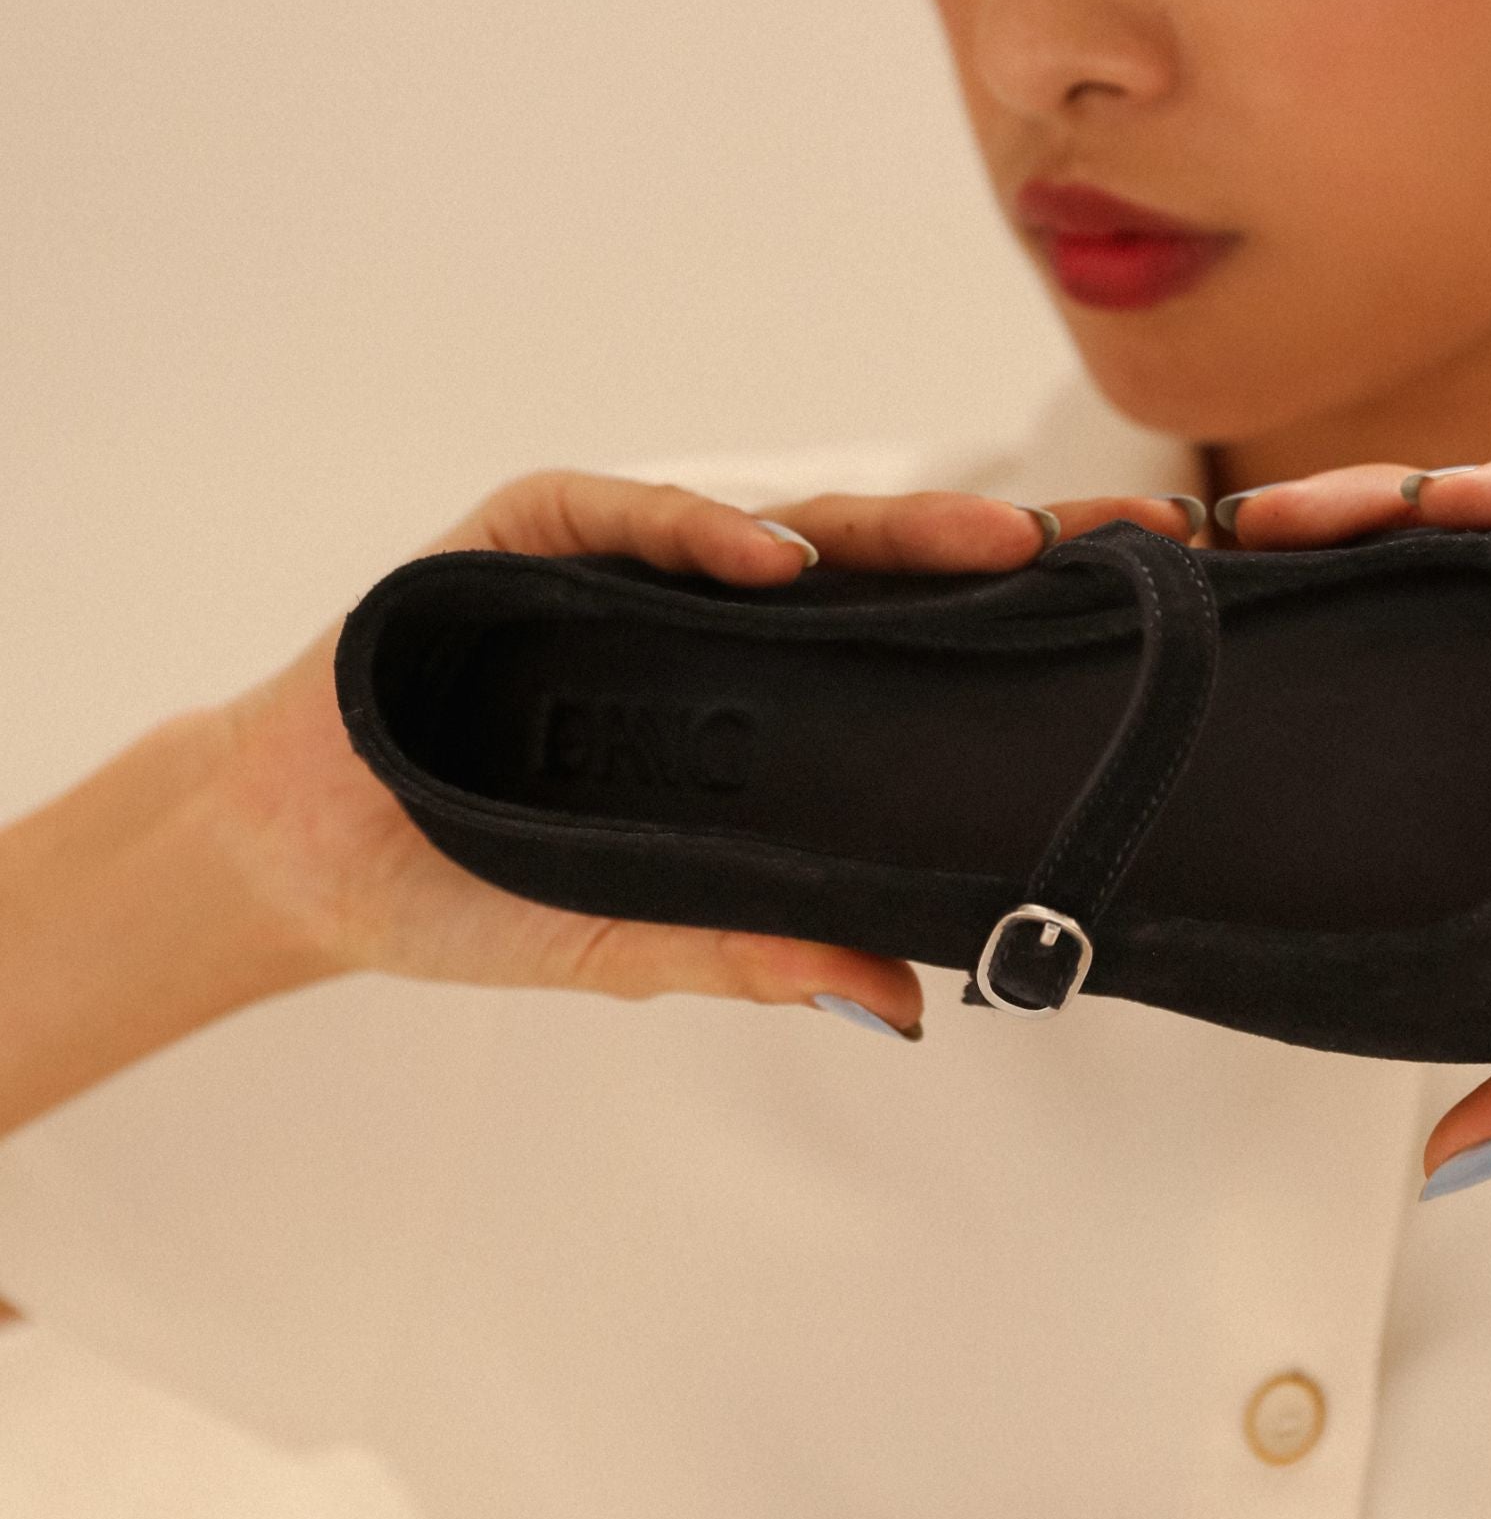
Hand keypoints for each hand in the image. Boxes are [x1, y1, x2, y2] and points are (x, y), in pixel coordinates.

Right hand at [212, 472, 1198, 1039]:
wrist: (309, 856)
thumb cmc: (479, 885)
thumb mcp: (637, 934)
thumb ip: (756, 950)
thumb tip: (911, 1002)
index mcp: (756, 697)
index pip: (912, 644)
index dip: (1024, 627)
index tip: (1154, 616)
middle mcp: (709, 616)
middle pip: (884, 568)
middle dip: (1010, 547)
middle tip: (1140, 537)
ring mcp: (622, 568)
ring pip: (778, 525)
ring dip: (895, 529)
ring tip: (1001, 542)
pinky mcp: (524, 536)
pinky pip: (624, 516)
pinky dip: (699, 529)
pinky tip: (777, 559)